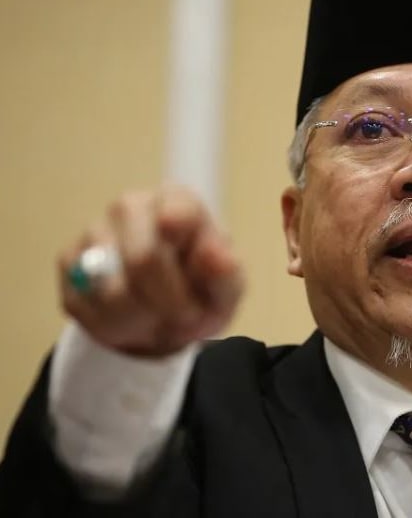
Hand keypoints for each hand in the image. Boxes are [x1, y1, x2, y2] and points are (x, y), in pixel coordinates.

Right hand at [58, 186, 243, 356]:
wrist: (164, 312)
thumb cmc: (202, 288)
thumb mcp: (227, 287)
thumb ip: (226, 272)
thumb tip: (217, 256)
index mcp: (178, 200)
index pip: (177, 213)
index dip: (182, 239)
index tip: (191, 260)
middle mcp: (131, 206)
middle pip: (143, 260)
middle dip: (171, 304)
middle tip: (187, 316)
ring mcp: (95, 231)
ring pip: (113, 292)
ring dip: (144, 320)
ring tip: (160, 318)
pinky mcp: (69, 263)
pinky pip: (87, 308)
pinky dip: (115, 328)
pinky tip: (132, 319)